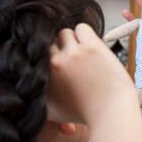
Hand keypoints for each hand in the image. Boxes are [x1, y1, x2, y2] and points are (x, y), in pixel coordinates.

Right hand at [48, 23, 141, 141]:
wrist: (111, 113)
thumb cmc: (86, 113)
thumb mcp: (52, 111)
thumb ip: (38, 99)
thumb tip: (31, 90)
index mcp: (43, 76)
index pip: (38, 53)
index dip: (50, 55)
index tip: (59, 58)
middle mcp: (54, 63)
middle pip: (50, 42)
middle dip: (61, 48)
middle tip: (74, 57)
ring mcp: (73, 54)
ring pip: (65, 33)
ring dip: (74, 40)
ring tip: (84, 53)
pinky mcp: (91, 47)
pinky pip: (82, 28)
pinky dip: (86, 34)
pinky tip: (92, 46)